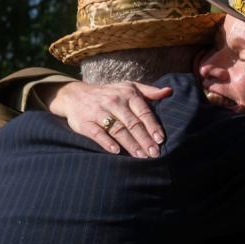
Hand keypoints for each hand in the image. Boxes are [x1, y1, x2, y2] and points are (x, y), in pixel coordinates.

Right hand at [47, 81, 171, 157]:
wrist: (75, 95)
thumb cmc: (109, 93)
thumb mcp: (128, 87)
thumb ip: (149, 91)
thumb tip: (169, 91)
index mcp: (127, 94)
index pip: (143, 112)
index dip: (152, 126)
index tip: (160, 139)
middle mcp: (114, 102)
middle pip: (132, 123)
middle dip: (144, 139)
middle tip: (154, 153)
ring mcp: (99, 112)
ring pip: (117, 129)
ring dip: (130, 144)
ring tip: (141, 156)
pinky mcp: (85, 123)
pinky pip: (97, 133)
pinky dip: (106, 142)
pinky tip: (116, 151)